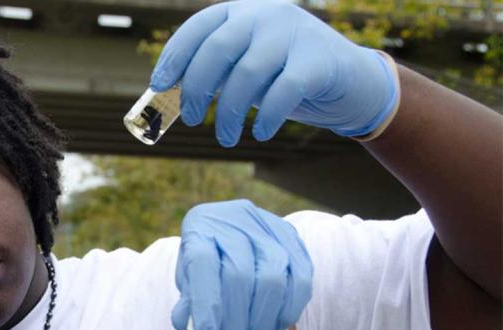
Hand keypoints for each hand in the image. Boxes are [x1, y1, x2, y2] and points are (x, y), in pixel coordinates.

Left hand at [151, 0, 398, 146]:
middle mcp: (266, 14)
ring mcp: (295, 33)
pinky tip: (259, 133)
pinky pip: (283, 91)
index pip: (198, 28)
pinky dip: (266, 116)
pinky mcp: (319, 60)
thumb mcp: (244, 70)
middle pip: (217, 49)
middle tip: (190, 119)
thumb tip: (165, 100)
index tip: (158, 86)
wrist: (352, 82)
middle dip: (196, 88)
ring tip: (225, 138)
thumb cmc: (284, 78)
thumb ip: (211, 76)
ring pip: (247, 73)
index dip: (174, 57)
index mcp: (242, 12)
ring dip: (228, 112)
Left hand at [171, 200, 312, 329]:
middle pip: (240, 276)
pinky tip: (272, 327)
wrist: (233, 228)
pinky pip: (301, 282)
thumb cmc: (208, 257)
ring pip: (273, 281)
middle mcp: (235, 220)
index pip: (203, 264)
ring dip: (260, 322)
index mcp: (201, 227)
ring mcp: (269, 227)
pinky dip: (286, 312)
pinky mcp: (294, 239)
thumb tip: (188, 325)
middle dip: (235, 324)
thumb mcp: (188, 276)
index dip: (207, 308)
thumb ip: (189, 299)